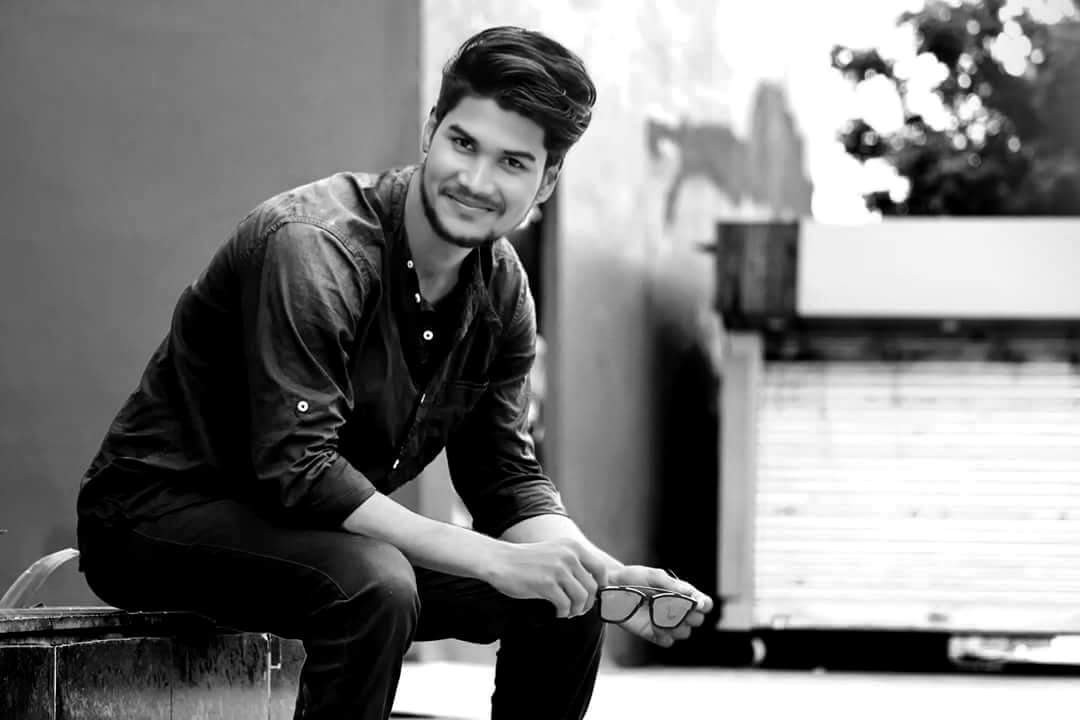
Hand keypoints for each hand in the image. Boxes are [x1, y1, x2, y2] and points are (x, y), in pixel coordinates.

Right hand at [488, 537, 606, 618]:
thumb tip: (593, 586)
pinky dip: (563, 613)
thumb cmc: (527, 560)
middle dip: (588, 603)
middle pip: (592, 587)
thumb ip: (573, 563)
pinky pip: (565, 605)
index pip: (600, 569)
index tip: (594, 596)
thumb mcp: (554, 552)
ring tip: (567, 612)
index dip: (601, 586)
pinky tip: (557, 612)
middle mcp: (568, 555)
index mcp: (573, 546)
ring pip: (581, 598)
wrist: (500, 560)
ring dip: (576, 610)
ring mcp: (558, 569)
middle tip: (578, 609)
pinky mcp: (547, 583)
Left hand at [601, 566, 712, 646]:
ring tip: (659, 615)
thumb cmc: (632, 577)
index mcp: (681, 594)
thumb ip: (672, 585)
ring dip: (675, 626)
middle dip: (688, 616)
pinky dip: (662, 635)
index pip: (704, 604)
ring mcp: (666, 623)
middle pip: (697, 621)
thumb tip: (690, 593)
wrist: (611, 588)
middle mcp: (677, 610)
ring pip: (684, 633)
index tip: (696, 604)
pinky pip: (667, 642)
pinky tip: (652, 625)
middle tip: (672, 607)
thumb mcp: (652, 575)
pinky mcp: (654, 634)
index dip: (704, 605)